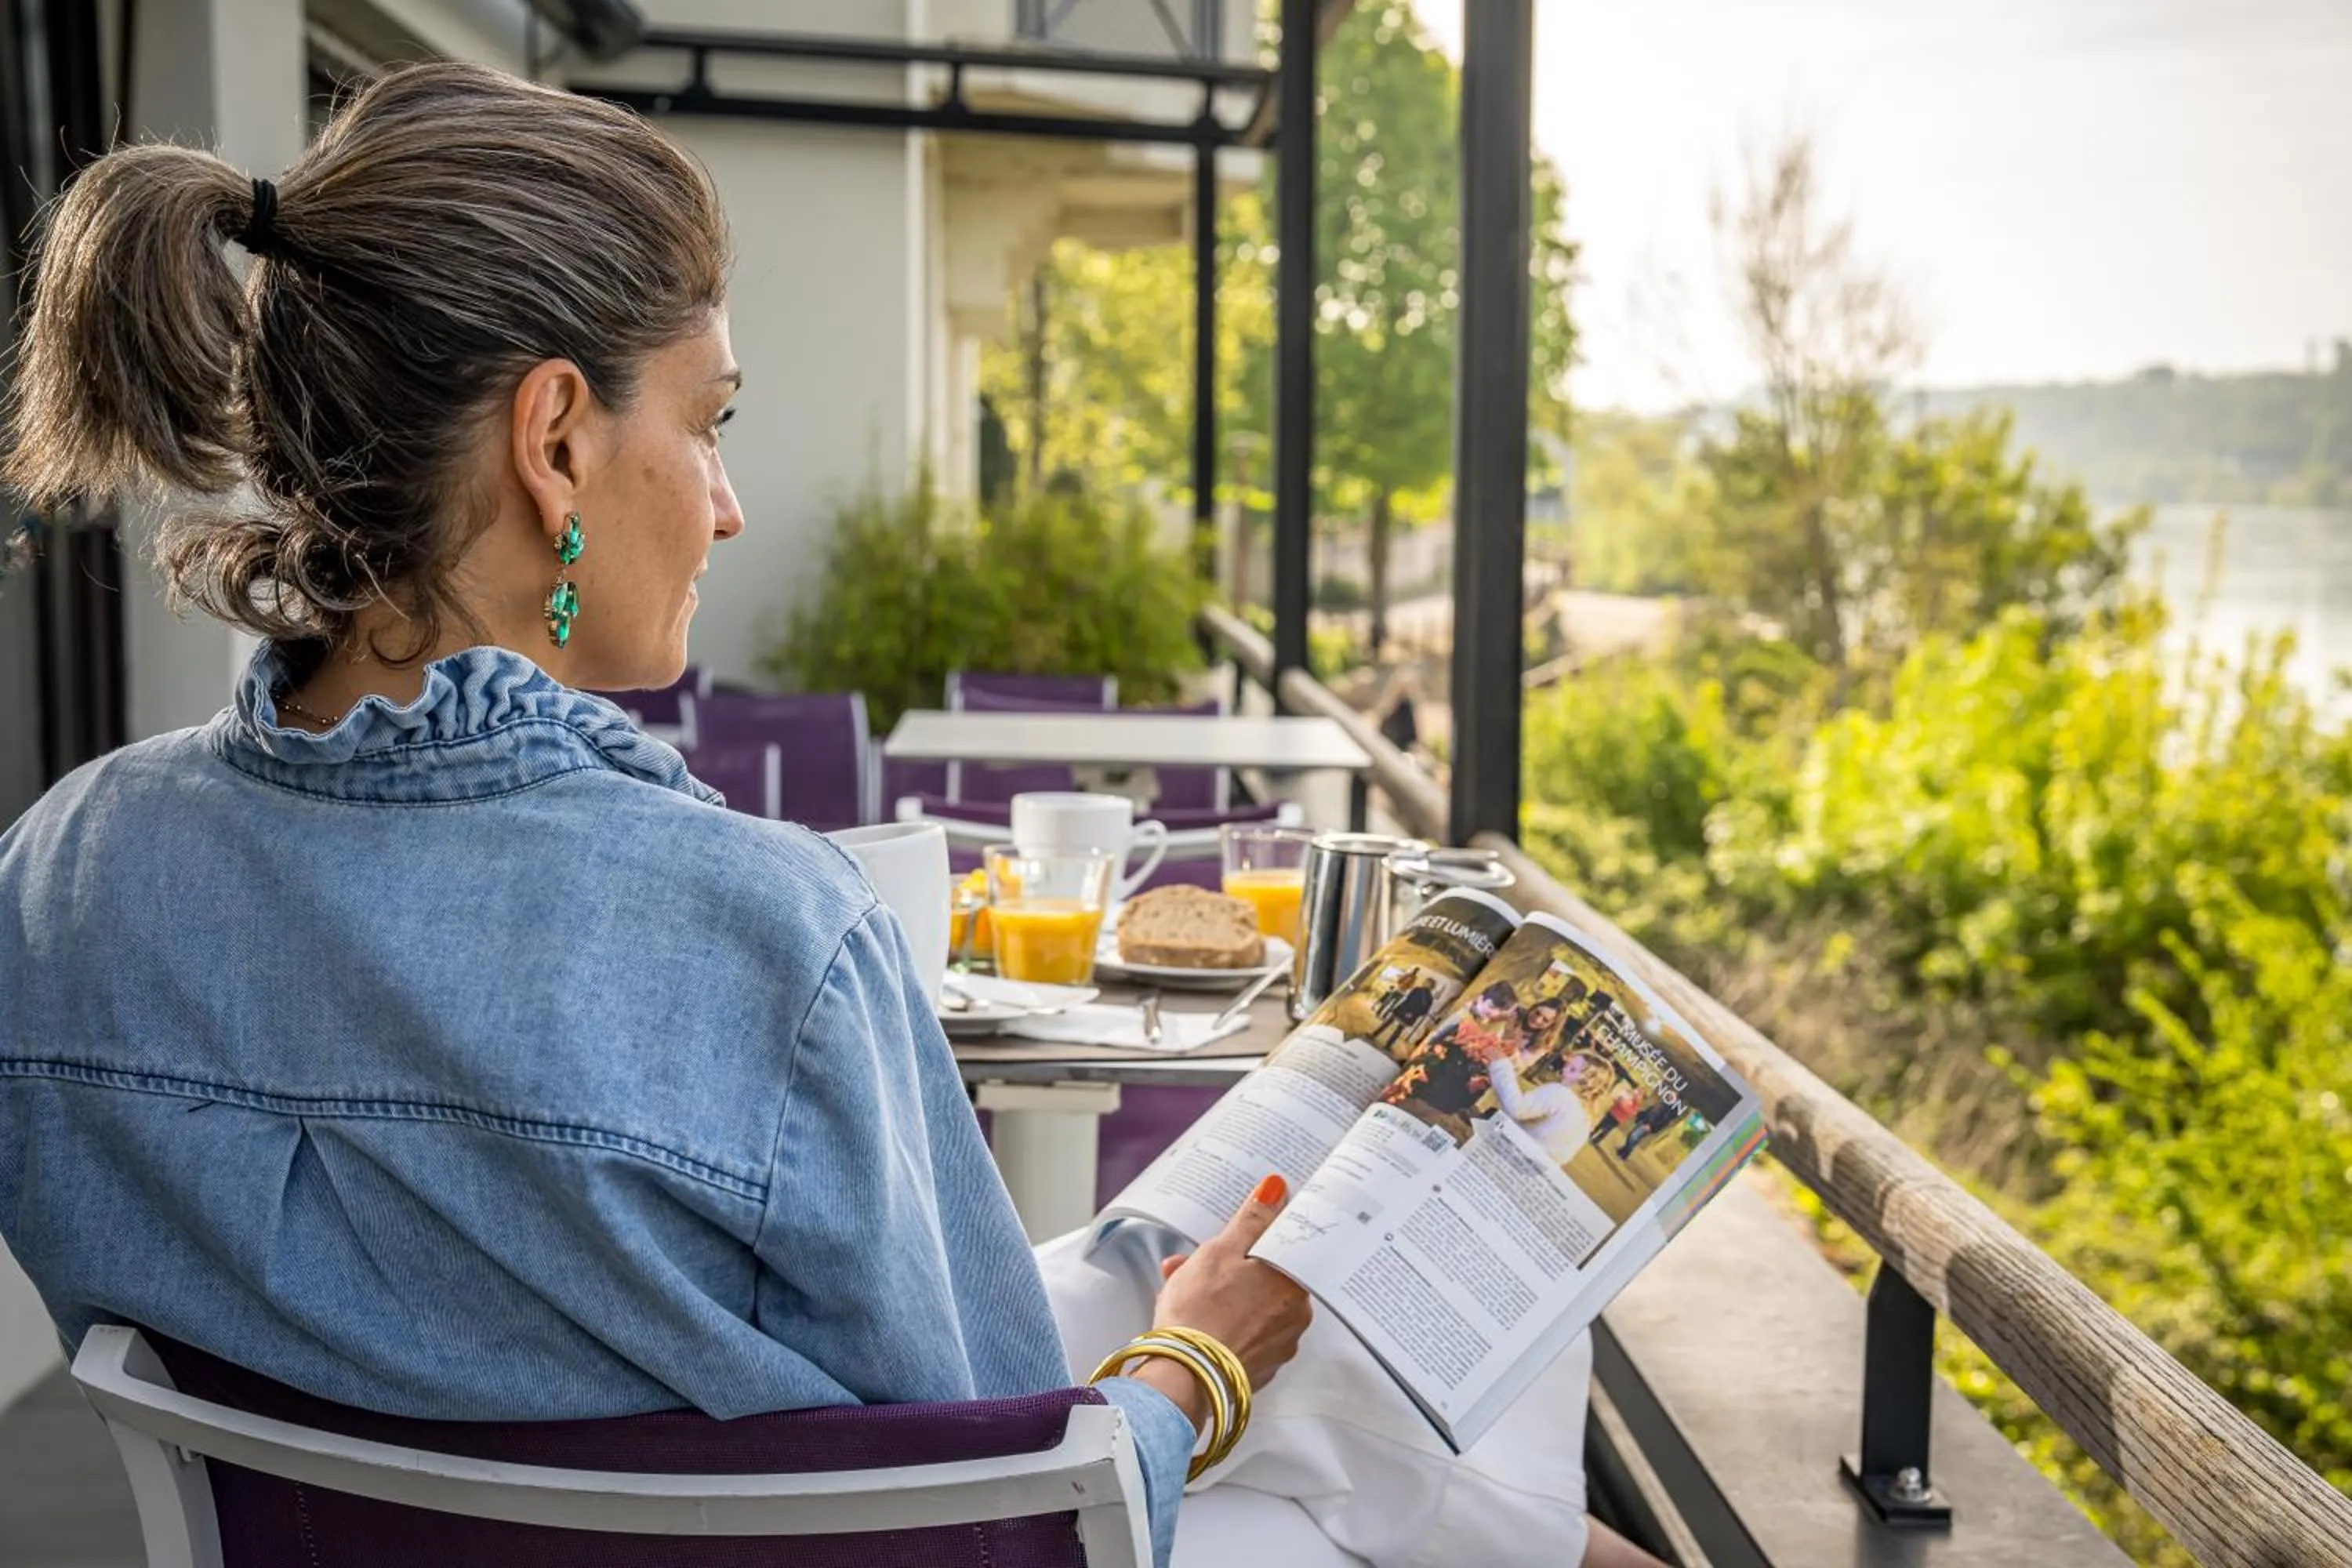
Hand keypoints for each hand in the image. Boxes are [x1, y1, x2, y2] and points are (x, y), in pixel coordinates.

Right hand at [1151, 1174, 1313, 1393]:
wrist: (1182, 1377)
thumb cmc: (1201, 1311)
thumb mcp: (1222, 1250)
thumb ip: (1253, 1219)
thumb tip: (1277, 1189)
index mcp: (1294, 1286)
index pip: (1284, 1249)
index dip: (1253, 1238)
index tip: (1234, 1236)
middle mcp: (1294, 1319)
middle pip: (1263, 1278)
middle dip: (1227, 1265)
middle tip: (1193, 1261)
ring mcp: (1276, 1348)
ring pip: (1249, 1305)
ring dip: (1218, 1292)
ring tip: (1178, 1286)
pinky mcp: (1254, 1370)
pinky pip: (1240, 1334)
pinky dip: (1220, 1322)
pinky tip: (1190, 1318)